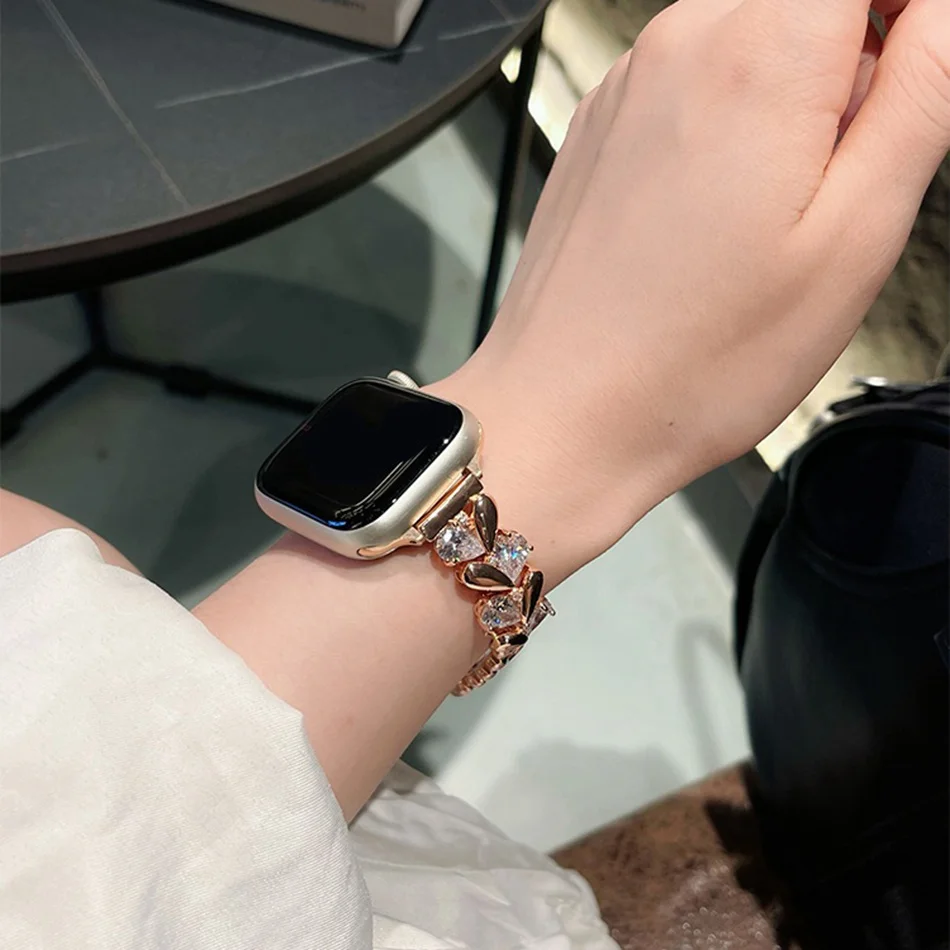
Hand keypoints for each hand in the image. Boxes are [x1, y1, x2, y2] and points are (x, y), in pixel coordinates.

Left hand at [433, 0, 949, 576]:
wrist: (566, 414)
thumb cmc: (692, 361)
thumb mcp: (854, 239)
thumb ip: (919, 96)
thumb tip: (938, 19)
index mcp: (758, 57)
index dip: (901, 18)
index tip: (909, 77)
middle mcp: (678, 49)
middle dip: (853, 59)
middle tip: (847, 168)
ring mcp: (627, 88)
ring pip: (747, 32)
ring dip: (789, 95)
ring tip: (777, 209)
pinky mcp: (599, 129)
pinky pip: (687, 83)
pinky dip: (726, 119)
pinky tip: (719, 214)